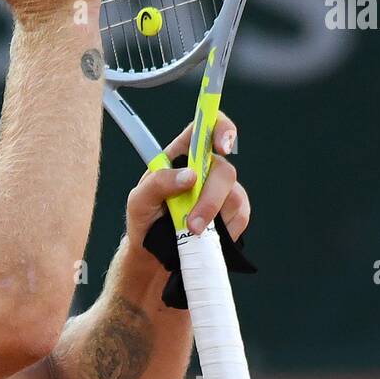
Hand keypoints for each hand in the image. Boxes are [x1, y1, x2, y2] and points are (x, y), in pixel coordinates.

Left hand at [125, 111, 249, 244]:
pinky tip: (207, 236)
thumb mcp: (138, 200)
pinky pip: (240, 216)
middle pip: (223, 169)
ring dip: (213, 218)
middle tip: (192, 224)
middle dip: (210, 199)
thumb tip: (189, 176)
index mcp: (181, 154)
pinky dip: (225, 230)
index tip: (221, 147)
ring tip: (191, 233)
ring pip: (235, 196)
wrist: (152, 250)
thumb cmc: (145, 219)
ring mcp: (221, 189)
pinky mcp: (232, 211)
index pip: (205, 127)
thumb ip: (158, 183)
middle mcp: (205, 167)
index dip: (220, 128)